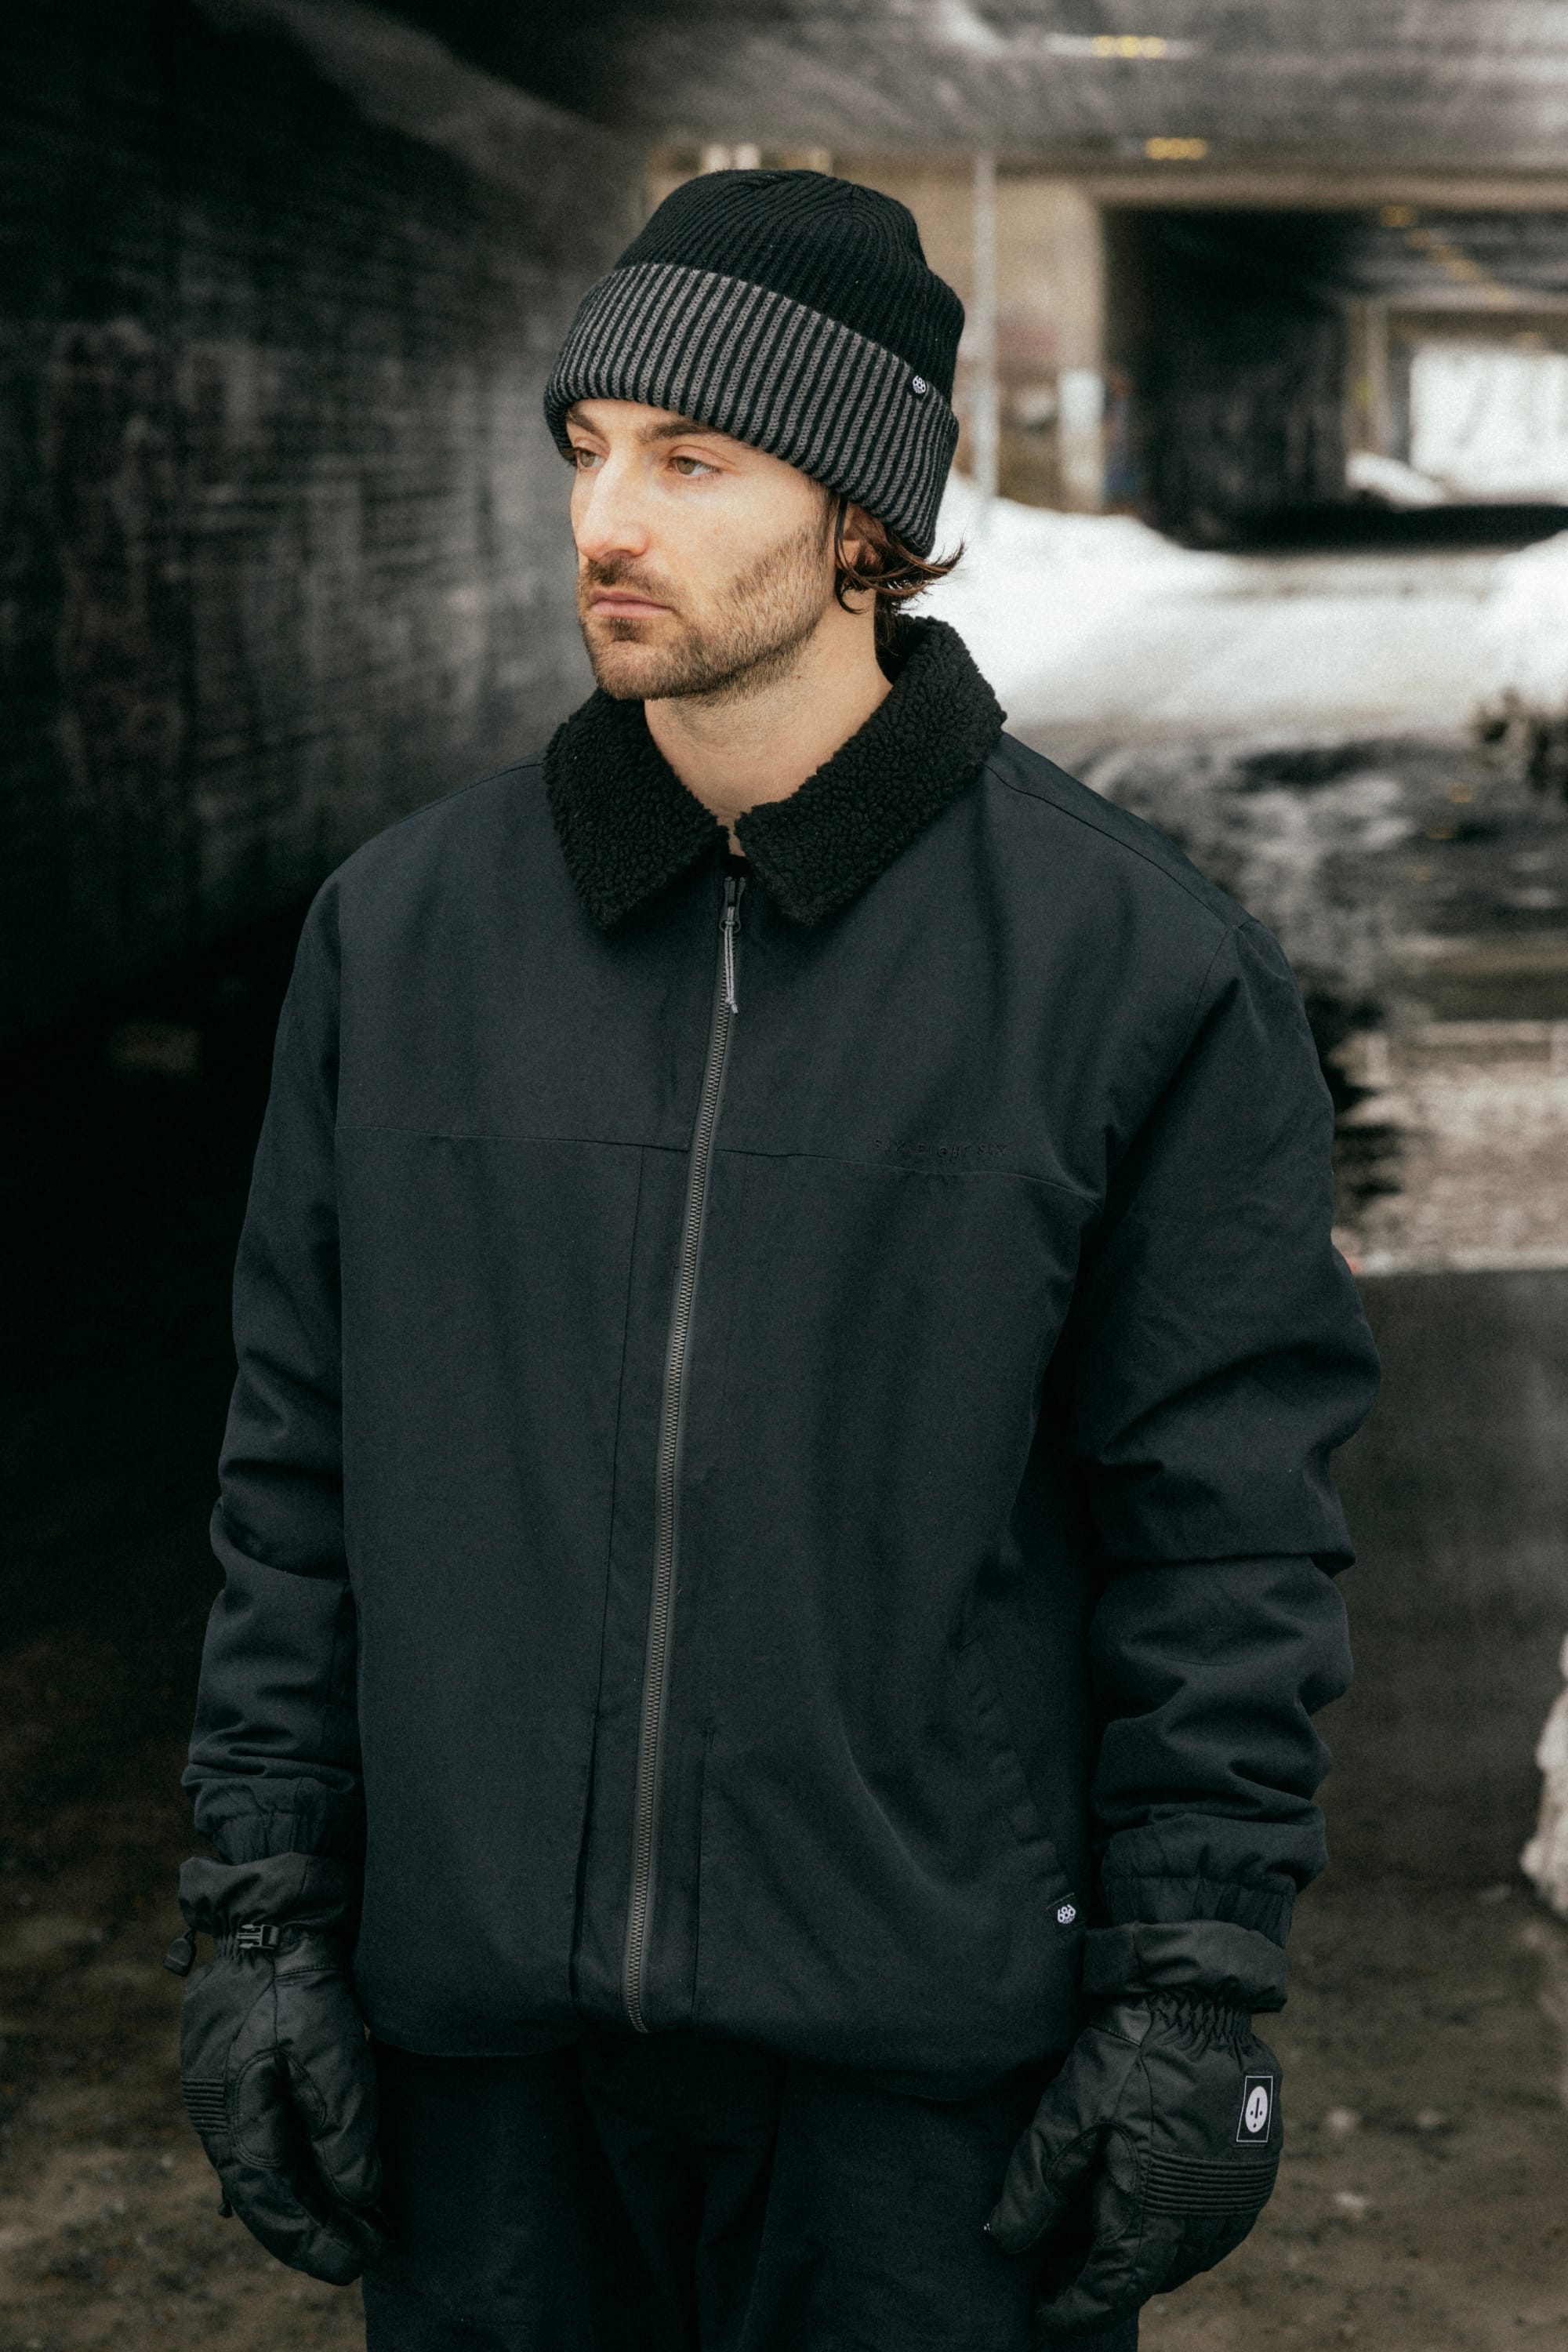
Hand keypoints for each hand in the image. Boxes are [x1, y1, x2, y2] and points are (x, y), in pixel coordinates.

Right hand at [170, 1854, 388, 2284]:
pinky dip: (297, 2161)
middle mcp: (224, 2110)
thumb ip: (342, 2124)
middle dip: (316, 2226)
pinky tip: (318, 2177)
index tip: (362, 2258)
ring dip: (311, 2196)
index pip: (272, 2202)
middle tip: (369, 2248)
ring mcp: (233, 2086)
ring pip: (268, 2165)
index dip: (316, 2239)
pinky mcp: (250, 2062)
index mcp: (233, 2115)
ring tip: (358, 2219)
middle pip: (267, 2192)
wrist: (274, 1903)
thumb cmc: (299, 1973)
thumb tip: (358, 2193)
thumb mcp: (329, 2046)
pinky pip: (269, 2132)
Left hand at [987, 1990, 1282, 2332]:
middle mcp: (1205, 2217)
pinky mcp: (1257, 2169)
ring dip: (1146, 2257)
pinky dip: (1182, 2229)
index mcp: (1156, 2210)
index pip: (1111, 2288)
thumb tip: (1004, 2242)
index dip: (1073, 2307)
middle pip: (1149, 2277)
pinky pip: (1218, 2224)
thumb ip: (1037, 2183)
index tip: (1042, 2314)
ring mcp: (1238, 2195)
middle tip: (1061, 2269)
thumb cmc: (1130, 2051)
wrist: (1199, 1997)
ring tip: (1103, 2238)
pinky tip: (1155, 2207)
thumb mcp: (1070, 2111)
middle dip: (1104, 2280)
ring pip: (1187, 2256)